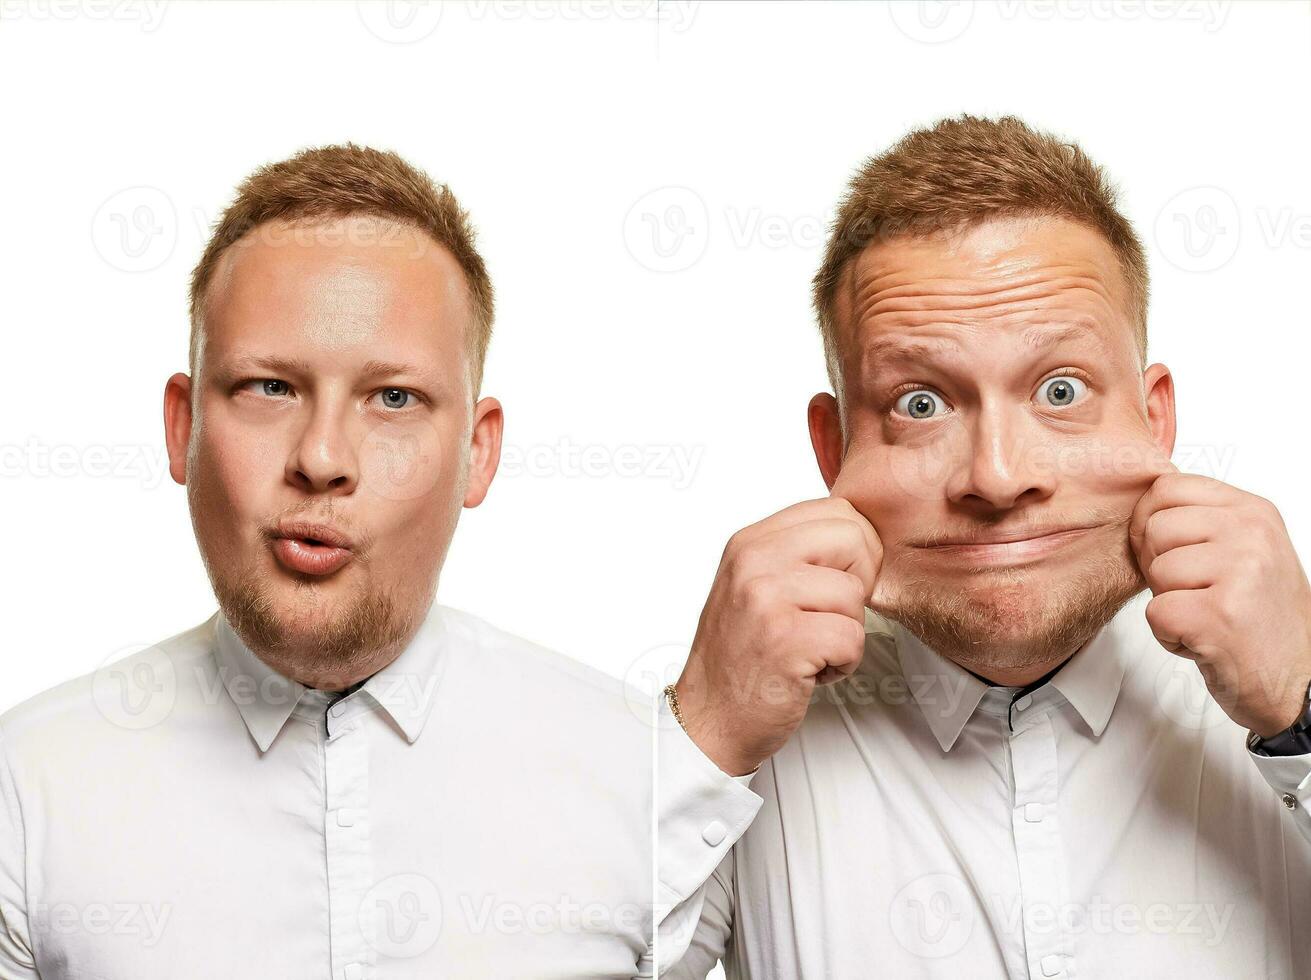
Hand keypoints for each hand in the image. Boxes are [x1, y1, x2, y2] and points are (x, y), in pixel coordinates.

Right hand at [673, 497, 884, 775]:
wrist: (708, 719)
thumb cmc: (738, 657)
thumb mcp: (753, 586)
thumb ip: (795, 554)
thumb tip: (861, 533)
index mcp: (749, 542)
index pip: (835, 510)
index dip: (855, 549)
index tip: (836, 582)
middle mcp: (753, 562)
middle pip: (854, 538)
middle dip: (860, 581)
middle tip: (831, 615)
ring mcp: (766, 599)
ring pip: (855, 594)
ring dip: (846, 631)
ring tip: (810, 649)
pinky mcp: (786, 640)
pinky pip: (853, 636)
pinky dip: (843, 663)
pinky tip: (811, 671)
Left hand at [1129, 469, 1310, 737]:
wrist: (1300, 680)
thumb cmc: (1262, 618)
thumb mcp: (1245, 550)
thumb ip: (1201, 522)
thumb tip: (1143, 505)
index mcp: (1253, 511)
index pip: (1166, 488)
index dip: (1149, 522)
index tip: (1169, 550)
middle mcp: (1251, 534)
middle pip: (1154, 528)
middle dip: (1159, 566)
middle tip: (1196, 593)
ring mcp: (1239, 572)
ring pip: (1154, 571)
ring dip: (1168, 602)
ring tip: (1206, 616)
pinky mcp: (1219, 615)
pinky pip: (1156, 612)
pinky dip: (1169, 635)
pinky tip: (1203, 639)